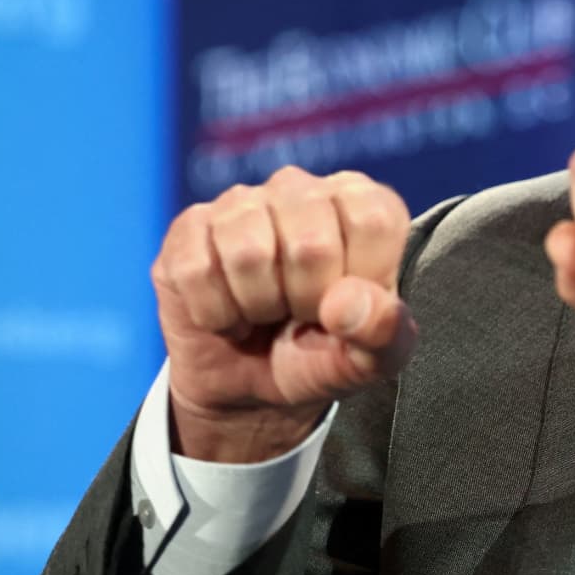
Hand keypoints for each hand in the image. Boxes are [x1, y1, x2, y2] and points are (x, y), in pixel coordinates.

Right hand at [151, 166, 415, 461]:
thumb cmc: (321, 355)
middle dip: (305, 302)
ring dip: (257, 307)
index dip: (359, 282)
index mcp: (366, 204)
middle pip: (311, 243)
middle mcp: (304, 189)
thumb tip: (346, 303)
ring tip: (265, 312)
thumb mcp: (370, 359)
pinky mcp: (189, 225)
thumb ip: (384, 333)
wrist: (249, 385)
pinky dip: (215, 313)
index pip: (374, 222)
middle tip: (301, 315)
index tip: (348, 306)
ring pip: (249, 253)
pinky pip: (196, 269)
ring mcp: (241, 201)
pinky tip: (229, 314)